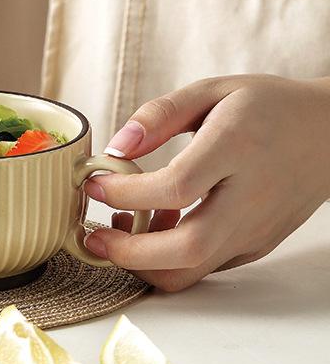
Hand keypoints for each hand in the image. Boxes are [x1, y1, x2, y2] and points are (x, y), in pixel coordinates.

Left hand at [83, 75, 329, 291]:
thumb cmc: (269, 109)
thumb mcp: (213, 91)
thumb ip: (160, 114)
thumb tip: (117, 147)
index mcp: (238, 148)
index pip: (175, 187)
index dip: (125, 193)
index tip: (95, 184)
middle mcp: (250, 199)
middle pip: (184, 250)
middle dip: (126, 252)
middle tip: (93, 234)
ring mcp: (254, 231)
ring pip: (190, 272)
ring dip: (143, 262)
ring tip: (122, 226)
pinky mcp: (254, 247)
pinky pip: (202, 268)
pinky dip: (167, 258)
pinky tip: (157, 224)